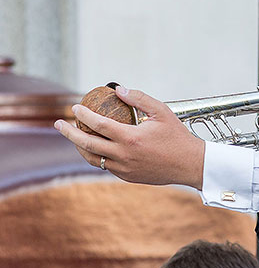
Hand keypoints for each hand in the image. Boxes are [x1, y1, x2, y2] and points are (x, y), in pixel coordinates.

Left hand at [54, 86, 204, 189]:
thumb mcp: (162, 112)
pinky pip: (107, 166)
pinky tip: (97, 148)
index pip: (98, 124)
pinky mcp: (128, 177)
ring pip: (93, 159)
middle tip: (59, 123)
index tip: (76, 107)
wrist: (190, 165)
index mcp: (131, 138)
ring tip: (74, 137)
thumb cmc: (177, 136)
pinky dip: (98, 156)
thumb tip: (119, 90)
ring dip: (80, 147)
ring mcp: (124, 169)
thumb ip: (139, 99)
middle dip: (69, 132)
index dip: (84, 115)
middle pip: (87, 143)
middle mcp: (124, 155)